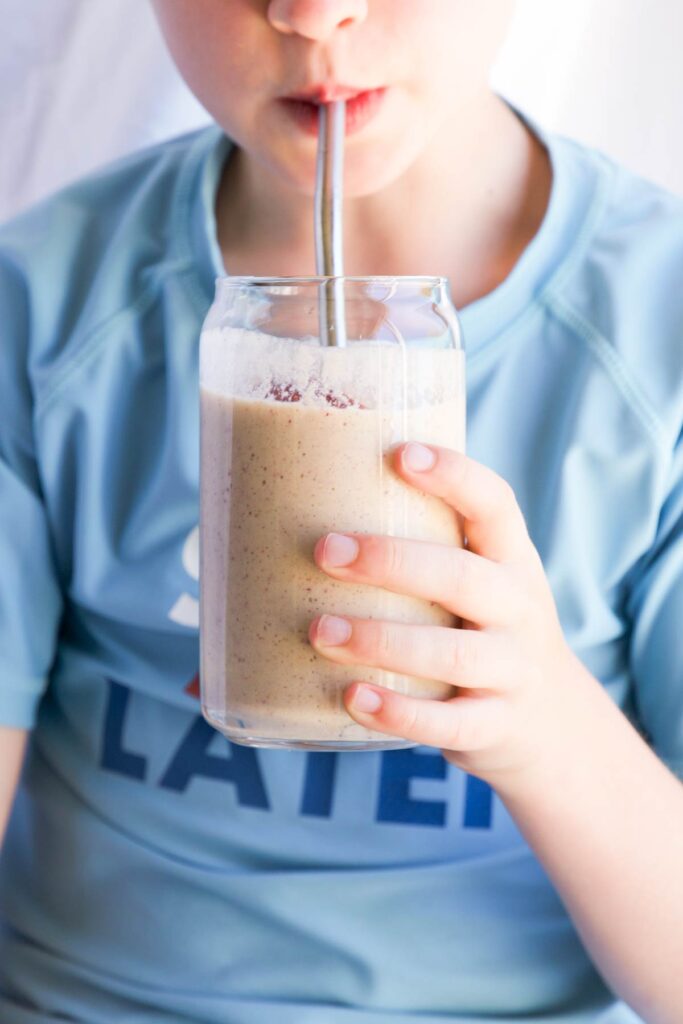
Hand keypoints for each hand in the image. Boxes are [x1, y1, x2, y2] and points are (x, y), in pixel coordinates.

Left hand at [309, 442, 586, 785]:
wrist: (552, 723)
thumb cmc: (481, 632)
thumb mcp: (478, 584)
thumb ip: (418, 553)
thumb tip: (291, 520)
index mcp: (511, 560)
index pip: (495, 505)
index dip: (454, 476)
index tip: (398, 454)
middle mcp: (518, 609)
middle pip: (462, 578)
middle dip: (391, 562)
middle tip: (325, 551)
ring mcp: (511, 671)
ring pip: (451, 653)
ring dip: (381, 639)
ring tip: (320, 631)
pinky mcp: (494, 725)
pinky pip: (448, 723)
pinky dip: (400, 713)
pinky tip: (354, 698)